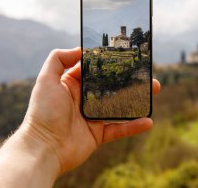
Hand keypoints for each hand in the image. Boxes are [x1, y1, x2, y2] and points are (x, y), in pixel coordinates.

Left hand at [21, 47, 160, 176]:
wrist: (43, 148)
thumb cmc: (43, 112)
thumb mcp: (46, 79)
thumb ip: (58, 59)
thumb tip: (80, 49)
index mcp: (72, 85)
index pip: (94, 70)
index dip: (108, 62)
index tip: (125, 54)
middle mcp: (84, 100)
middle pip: (111, 87)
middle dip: (128, 79)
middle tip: (145, 72)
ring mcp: (92, 118)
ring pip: (119, 106)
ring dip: (137, 99)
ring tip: (154, 90)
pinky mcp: (98, 135)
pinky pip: (119, 129)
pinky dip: (134, 126)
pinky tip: (148, 121)